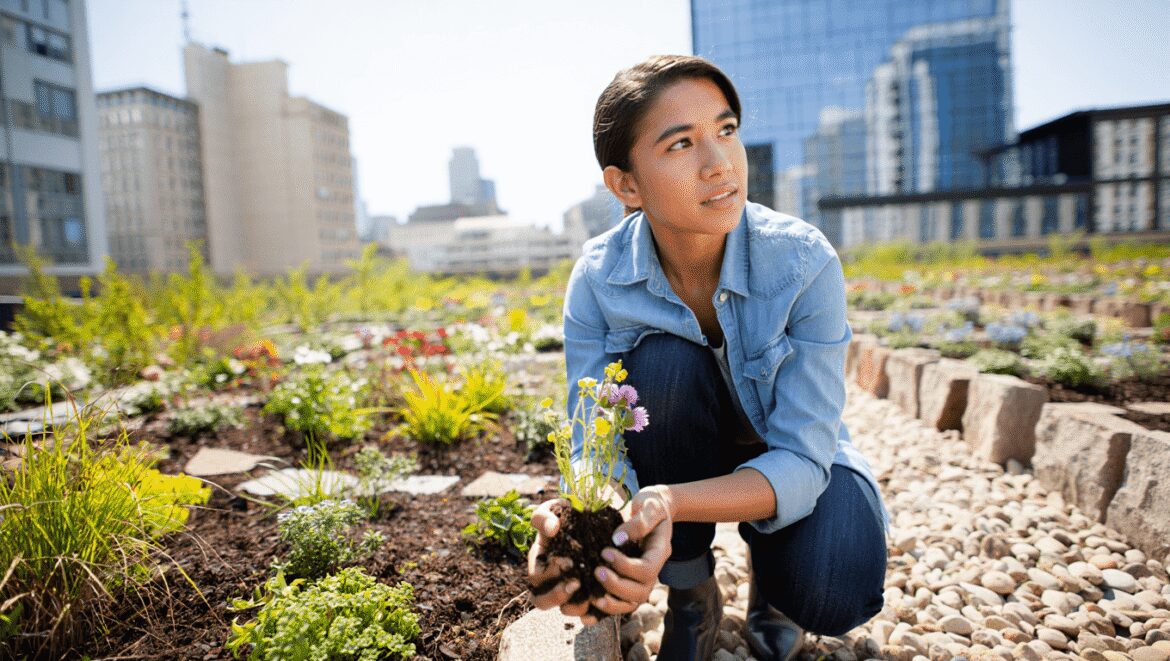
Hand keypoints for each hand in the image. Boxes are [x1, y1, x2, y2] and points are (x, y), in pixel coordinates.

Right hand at [526, 498, 588, 618]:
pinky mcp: (588, 593)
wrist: (589, 517)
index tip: (568, 562)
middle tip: (577, 583)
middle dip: (558, 596)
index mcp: (538, 563)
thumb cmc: (565, 514)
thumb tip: (552, 528)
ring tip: (592, 594)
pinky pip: (588, 611)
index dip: (549, 576)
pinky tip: (604, 599)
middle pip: (543, 602)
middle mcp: (550, 580)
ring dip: (577, 606)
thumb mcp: (551, 509)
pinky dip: (595, 610)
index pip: (535, 580)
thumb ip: (544, 516)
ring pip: (566, 610)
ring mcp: (568, 588)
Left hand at [583, 485, 673, 623]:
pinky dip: (603, 612)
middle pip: (640, 592)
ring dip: (610, 604)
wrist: (653, 508)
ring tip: (591, 597)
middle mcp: (653, 570)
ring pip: (630, 603)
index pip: (647, 569)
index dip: (626, 566)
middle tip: (596, 572)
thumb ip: (637, 522)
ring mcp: (641, 579)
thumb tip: (617, 539)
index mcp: (659, 552)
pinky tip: (585, 615)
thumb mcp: (649, 505)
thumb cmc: (651, 504)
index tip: (605, 552)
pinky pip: (619, 602)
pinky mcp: (629, 581)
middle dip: (616, 586)